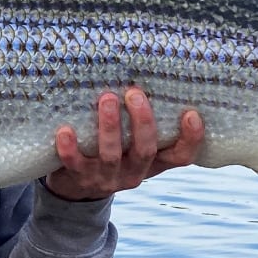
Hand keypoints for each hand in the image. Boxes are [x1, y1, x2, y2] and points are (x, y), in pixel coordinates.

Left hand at [44, 88, 203, 201]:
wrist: (77, 187)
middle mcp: (134, 173)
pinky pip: (75, 164)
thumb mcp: (133, 142)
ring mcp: (106, 178)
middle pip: (145, 151)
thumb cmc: (113, 151)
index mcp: (153, 163)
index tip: (191, 114)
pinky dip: (70, 148)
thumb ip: (142, 122)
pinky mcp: (79, 179)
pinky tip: (66, 130)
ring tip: (106, 99)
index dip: (190, 139)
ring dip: (109, 127)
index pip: (180, 157)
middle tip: (134, 94)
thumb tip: (149, 70)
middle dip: (142, 122)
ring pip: (111, 156)